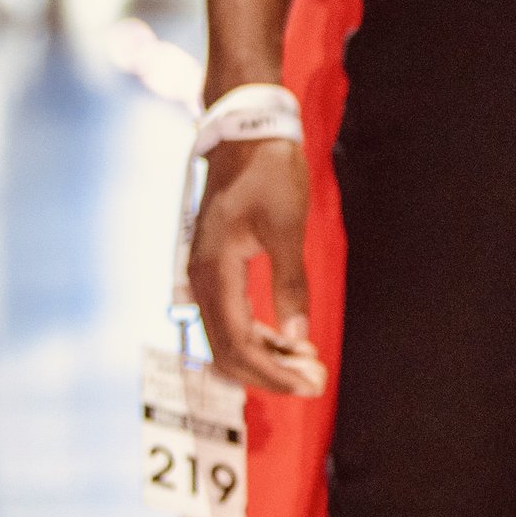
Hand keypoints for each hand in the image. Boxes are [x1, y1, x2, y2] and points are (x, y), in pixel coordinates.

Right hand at [188, 137, 326, 396]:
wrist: (244, 134)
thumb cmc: (267, 173)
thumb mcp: (287, 228)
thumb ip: (291, 284)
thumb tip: (299, 336)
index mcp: (215, 273)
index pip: (239, 345)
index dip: (273, 372)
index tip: (310, 382)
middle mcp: (201, 281)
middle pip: (228, 352)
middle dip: (270, 373)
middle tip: (314, 382)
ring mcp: (204, 276)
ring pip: (228, 339)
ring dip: (266, 358)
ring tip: (307, 365)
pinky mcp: (214, 270)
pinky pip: (230, 318)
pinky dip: (258, 336)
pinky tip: (287, 340)